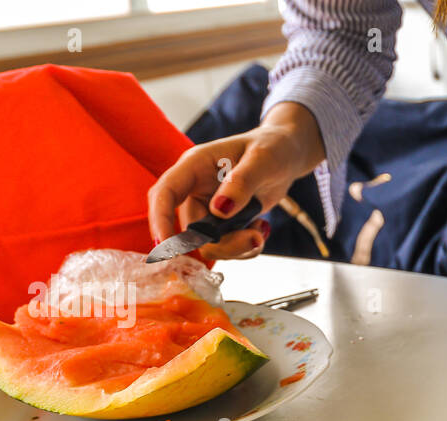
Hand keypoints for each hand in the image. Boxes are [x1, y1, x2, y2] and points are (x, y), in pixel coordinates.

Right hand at [147, 102, 325, 259]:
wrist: (286, 156)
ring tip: (261, 230)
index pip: (165, 193)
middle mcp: (196, 189)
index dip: (160, 220)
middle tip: (254, 238)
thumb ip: (242, 182)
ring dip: (237, 247)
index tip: (167, 246)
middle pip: (192, 230)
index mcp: (195, 166)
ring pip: (209, 244)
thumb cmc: (272, 147)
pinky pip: (227, 247)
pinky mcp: (224, 223)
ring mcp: (209, 209)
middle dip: (222, 243)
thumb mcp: (262, 160)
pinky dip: (246, 247)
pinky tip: (261, 228)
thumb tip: (220, 209)